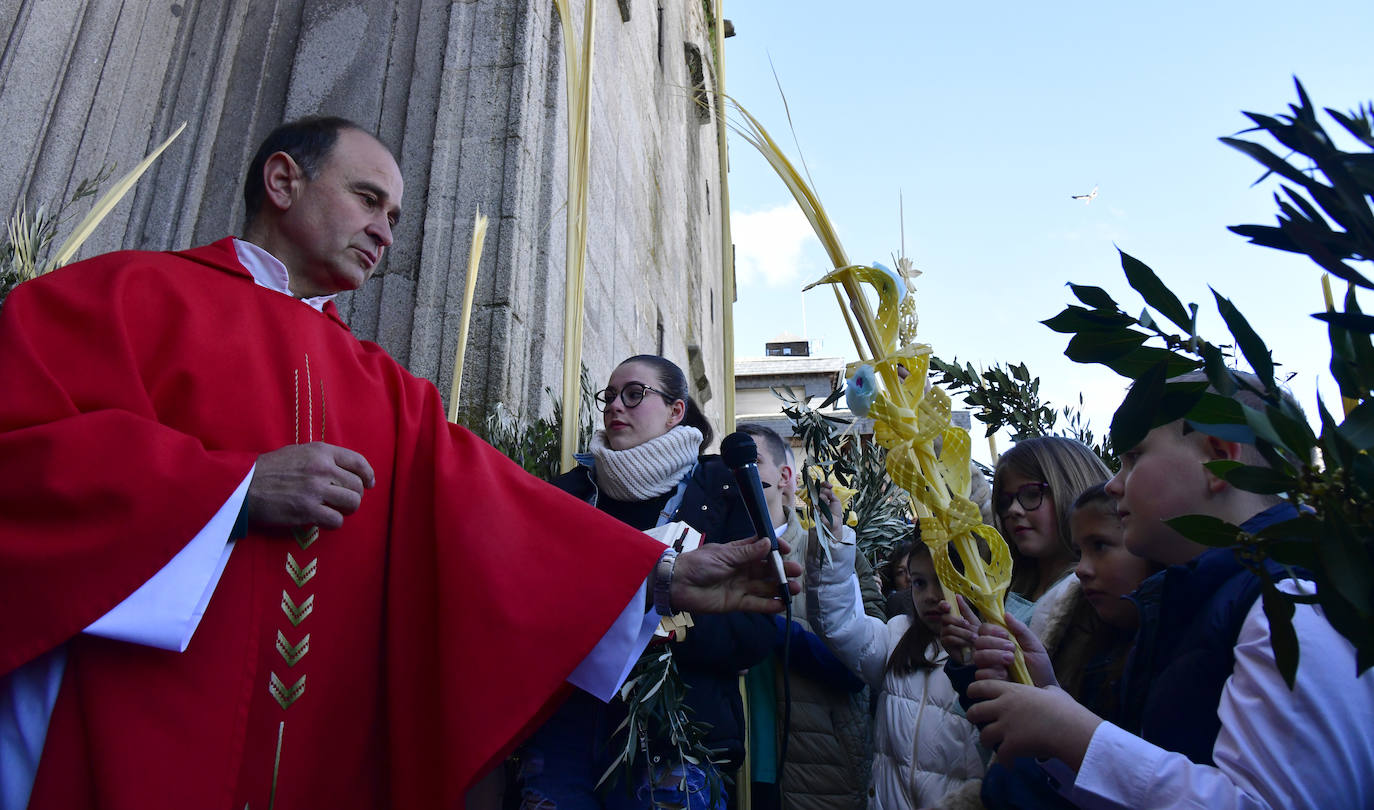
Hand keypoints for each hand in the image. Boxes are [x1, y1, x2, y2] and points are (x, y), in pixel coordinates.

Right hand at [244, 442, 374, 529]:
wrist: (242, 485)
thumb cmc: (269, 469)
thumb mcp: (298, 452)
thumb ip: (322, 459)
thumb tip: (346, 471)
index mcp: (321, 452)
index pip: (358, 462)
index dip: (367, 475)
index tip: (369, 484)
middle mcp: (322, 468)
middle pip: (357, 486)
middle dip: (353, 496)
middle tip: (342, 501)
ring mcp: (316, 490)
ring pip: (352, 503)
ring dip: (345, 510)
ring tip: (333, 510)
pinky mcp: (307, 510)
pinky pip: (336, 520)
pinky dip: (332, 523)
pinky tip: (321, 520)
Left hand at [671, 537, 802, 613]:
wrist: (678, 584)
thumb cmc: (699, 564)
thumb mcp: (724, 555)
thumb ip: (747, 552)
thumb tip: (769, 542)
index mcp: (738, 553)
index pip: (761, 548)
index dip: (774, 548)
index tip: (786, 549)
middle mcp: (742, 569)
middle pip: (767, 569)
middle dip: (782, 570)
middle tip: (796, 571)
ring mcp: (740, 586)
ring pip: (764, 587)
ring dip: (780, 588)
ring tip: (795, 589)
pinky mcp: (736, 603)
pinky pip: (755, 604)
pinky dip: (768, 605)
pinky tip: (781, 605)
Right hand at [815, 482, 844, 538]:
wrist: (835, 523)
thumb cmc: (835, 514)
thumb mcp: (835, 501)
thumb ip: (831, 493)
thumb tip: (828, 488)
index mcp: (824, 497)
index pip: (821, 488)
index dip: (824, 485)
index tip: (829, 485)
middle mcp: (818, 500)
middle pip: (817, 490)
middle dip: (824, 489)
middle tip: (829, 493)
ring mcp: (815, 505)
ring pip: (815, 495)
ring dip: (822, 496)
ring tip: (827, 500)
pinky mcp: (813, 510)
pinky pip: (814, 504)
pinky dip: (819, 503)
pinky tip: (823, 505)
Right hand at [938, 595, 978, 664]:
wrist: (980, 653)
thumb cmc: (977, 636)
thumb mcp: (973, 621)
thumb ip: (965, 610)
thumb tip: (957, 595)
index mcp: (952, 617)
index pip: (943, 608)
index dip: (943, 605)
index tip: (948, 606)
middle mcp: (946, 625)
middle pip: (945, 618)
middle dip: (958, 621)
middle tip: (968, 625)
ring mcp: (944, 635)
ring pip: (949, 629)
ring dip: (963, 633)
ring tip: (974, 638)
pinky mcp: (945, 645)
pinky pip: (950, 639)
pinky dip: (961, 640)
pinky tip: (968, 644)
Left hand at [966, 680, 1101, 768]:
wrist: (1069, 730)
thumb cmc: (1065, 709)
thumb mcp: (1052, 692)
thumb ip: (1042, 690)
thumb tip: (1044, 691)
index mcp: (1011, 692)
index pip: (982, 686)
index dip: (973, 690)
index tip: (971, 694)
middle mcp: (1003, 708)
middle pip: (974, 711)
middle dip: (972, 717)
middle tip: (977, 721)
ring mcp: (1005, 727)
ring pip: (983, 735)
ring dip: (987, 741)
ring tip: (993, 745)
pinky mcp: (1011, 745)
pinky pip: (1000, 756)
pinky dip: (1004, 762)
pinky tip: (1010, 765)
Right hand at [972, 612, 1055, 686]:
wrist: (1044, 690)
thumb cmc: (1040, 669)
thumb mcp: (1034, 647)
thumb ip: (1021, 630)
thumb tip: (1006, 614)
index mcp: (1000, 643)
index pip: (984, 630)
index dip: (991, 630)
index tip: (1005, 635)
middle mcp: (991, 654)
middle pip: (978, 641)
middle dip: (994, 643)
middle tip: (1011, 650)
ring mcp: (988, 669)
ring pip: (978, 657)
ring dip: (994, 656)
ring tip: (1011, 661)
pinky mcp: (988, 684)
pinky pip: (981, 674)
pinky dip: (994, 673)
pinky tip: (1006, 676)